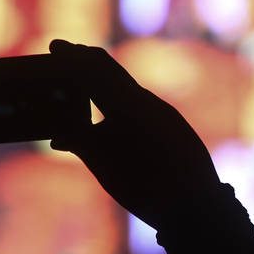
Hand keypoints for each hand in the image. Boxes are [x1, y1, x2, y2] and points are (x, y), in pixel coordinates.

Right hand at [46, 40, 220, 230]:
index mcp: (130, 105)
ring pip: (128, 92)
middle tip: (66, 57)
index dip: (72, 57)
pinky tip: (110, 121)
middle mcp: (150, 103)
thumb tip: (56, 134)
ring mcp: (165, 115)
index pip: (94, 69)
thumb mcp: (105, 166)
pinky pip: (142, 108)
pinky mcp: (174, 129)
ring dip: (103, 88)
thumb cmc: (148, 187)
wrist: (198, 208)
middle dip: (88, 65)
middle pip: (113, 74)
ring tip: (82, 97)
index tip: (55, 45)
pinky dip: (120, 107)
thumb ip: (80, 142)